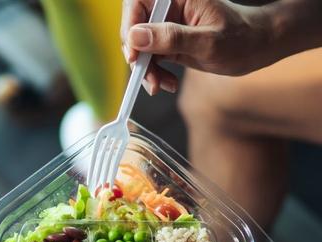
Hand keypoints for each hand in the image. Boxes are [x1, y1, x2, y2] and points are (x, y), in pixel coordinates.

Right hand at [121, 0, 270, 93]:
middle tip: (148, 78)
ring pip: (139, 46)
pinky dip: (154, 73)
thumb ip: (171, 37)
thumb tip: (135, 36)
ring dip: (146, 69)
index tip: (134, 54)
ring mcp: (167, 24)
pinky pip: (149, 57)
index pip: (137, 3)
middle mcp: (169, 7)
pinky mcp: (168, 41)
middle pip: (134, 27)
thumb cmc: (243, 39)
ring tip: (161, 85)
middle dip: (138, 56)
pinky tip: (167, 83)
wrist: (259, 47)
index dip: (129, 26)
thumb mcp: (208, 42)